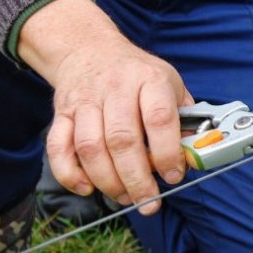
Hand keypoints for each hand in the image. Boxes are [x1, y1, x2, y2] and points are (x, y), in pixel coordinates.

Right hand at [18, 0, 193, 214]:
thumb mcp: (170, 83)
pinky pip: (58, 148)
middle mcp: (115, 88)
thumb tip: (194, 157)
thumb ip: (184, 118)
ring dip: (108, 181)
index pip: (159, 118)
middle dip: (137, 178)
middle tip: (149, 202)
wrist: (90, 50)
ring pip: (90, 147)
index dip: (167, 152)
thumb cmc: (137, 74)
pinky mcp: (62, 113)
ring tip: (125, 197)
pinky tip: (87, 187)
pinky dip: (69, 173)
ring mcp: (85, 101)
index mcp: (149, 79)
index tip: (173, 176)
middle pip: (122, 140)